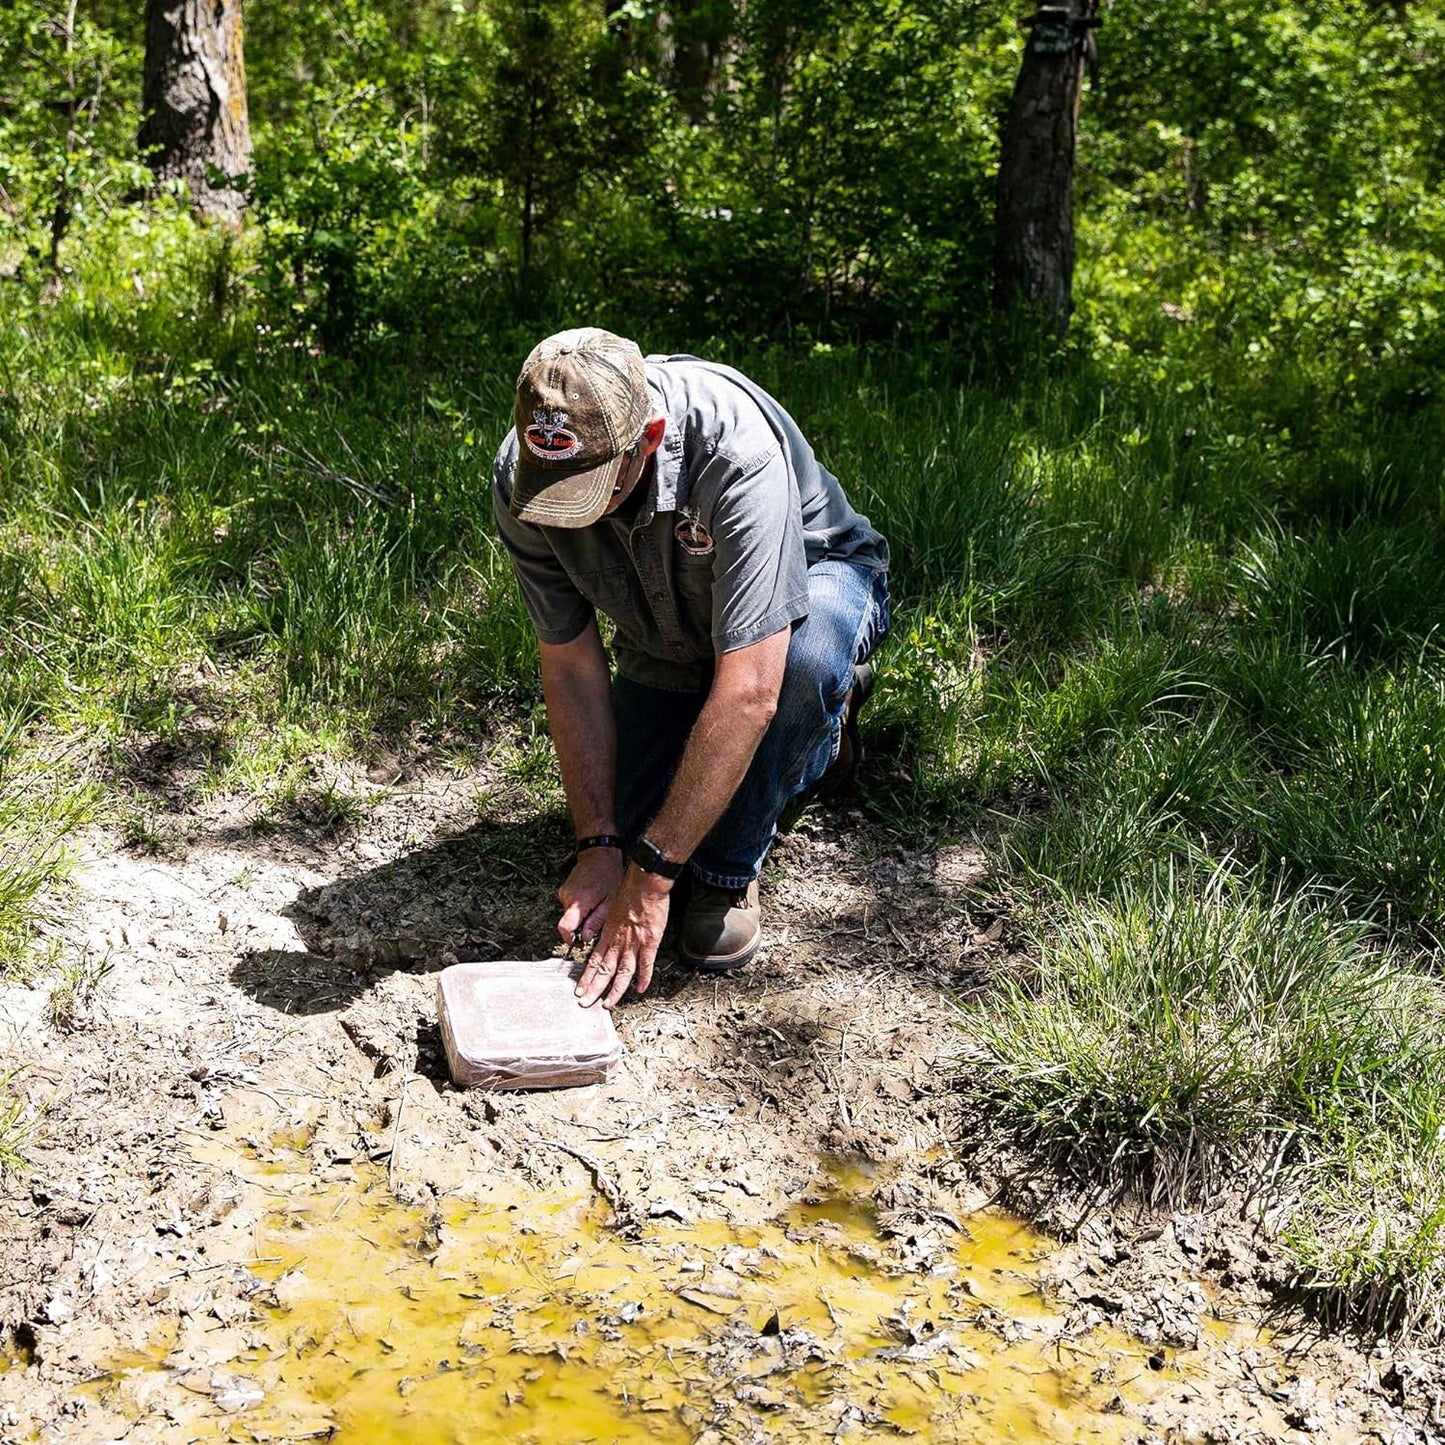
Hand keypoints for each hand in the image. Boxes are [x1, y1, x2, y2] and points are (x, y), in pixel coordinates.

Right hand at [557, 847, 624, 948]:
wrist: (599, 853)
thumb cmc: (608, 874)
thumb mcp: (610, 901)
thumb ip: (596, 921)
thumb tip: (585, 938)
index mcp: (579, 901)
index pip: (564, 928)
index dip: (570, 939)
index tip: (579, 942)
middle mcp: (567, 897)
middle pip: (568, 923)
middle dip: (580, 926)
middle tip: (596, 918)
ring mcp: (564, 892)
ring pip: (569, 915)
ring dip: (581, 916)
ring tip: (596, 905)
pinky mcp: (564, 890)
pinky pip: (569, 906)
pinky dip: (579, 908)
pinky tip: (591, 899)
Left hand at [575, 867, 671, 1009]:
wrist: (644, 883)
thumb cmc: (630, 892)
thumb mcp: (613, 910)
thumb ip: (612, 927)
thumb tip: (609, 936)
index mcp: (609, 934)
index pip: (594, 961)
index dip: (586, 977)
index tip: (580, 989)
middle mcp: (619, 942)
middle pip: (604, 971)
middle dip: (594, 989)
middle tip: (585, 1003)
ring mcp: (634, 943)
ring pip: (622, 973)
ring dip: (614, 990)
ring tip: (608, 1004)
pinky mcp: (650, 941)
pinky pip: (646, 964)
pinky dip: (643, 978)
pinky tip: (640, 989)